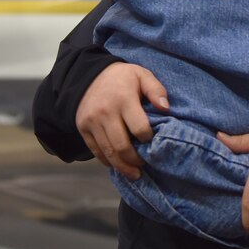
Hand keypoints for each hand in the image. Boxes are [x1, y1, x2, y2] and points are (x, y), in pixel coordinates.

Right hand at [76, 63, 168, 179]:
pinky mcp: (82, 128)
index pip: (139, 128)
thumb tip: (166, 108)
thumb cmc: (121, 77)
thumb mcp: (141, 75)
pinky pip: (96, 150)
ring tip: (134, 174)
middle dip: (135, 160)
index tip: (152, 141)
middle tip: (144, 166)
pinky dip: (107, 161)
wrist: (88, 74)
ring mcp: (92, 122)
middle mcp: (105, 112)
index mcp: (123, 99)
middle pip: (122, 146)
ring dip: (122, 167)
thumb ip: (156, 90)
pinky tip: (118, 165)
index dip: (148, 139)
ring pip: (108, 152)